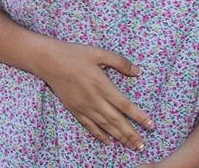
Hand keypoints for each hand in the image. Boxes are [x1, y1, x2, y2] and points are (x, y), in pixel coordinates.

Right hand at [37, 40, 153, 151]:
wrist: (48, 61)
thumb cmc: (74, 54)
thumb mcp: (98, 52)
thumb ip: (119, 62)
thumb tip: (137, 71)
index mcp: (102, 84)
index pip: (124, 105)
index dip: (138, 116)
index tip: (150, 125)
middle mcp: (94, 99)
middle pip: (116, 120)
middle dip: (131, 134)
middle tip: (142, 146)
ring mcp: (84, 106)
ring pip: (104, 126)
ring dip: (119, 137)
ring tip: (130, 146)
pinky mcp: (75, 110)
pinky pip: (89, 126)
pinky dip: (99, 135)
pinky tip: (108, 141)